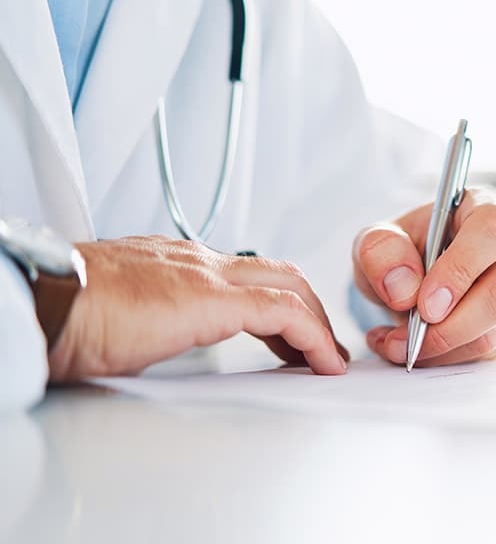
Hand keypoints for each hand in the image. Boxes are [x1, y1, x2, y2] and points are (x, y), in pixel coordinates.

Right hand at [48, 236, 348, 381]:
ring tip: (326, 359)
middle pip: (278, 273)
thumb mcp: (120, 322)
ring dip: (316, 324)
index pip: (243, 274)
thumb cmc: (63, 314)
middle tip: (319, 348)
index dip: (277, 303)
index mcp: (173, 262)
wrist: (43, 301)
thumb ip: (148, 328)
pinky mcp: (214, 298)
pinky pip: (284, 312)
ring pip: (289, 286)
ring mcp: (207, 273)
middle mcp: (196, 260)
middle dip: (308, 310)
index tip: (289, 338)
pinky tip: (320, 361)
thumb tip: (150, 350)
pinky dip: (312, 337)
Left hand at [353, 187, 495, 367]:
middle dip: (448, 327)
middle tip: (404, 338)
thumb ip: (381, 253)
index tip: (425, 305)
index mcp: (487, 207)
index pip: (492, 232)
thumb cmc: (405, 249)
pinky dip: (443, 358)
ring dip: (439, 349)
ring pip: (494, 332)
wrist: (414, 274)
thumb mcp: (377, 240)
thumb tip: (404, 289)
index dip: (461, 270)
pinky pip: (485, 352)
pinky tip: (413, 346)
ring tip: (395, 343)